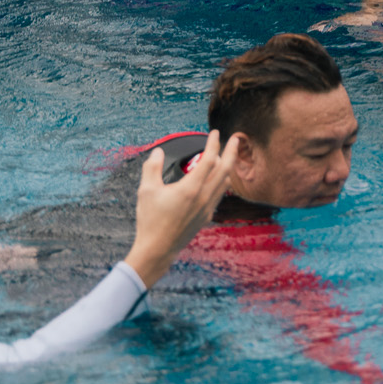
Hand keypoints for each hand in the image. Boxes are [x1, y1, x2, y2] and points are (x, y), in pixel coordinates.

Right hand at [124, 130, 241, 287]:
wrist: (157, 250)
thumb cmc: (150, 221)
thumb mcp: (146, 190)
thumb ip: (152, 167)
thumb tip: (158, 152)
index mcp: (191, 188)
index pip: (209, 160)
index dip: (213, 144)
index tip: (215, 133)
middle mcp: (203, 197)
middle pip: (225, 170)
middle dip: (232, 152)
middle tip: (236, 139)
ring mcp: (207, 208)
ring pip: (225, 183)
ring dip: (228, 167)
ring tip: (226, 157)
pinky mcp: (206, 217)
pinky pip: (219, 195)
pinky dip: (222, 182)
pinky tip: (218, 181)